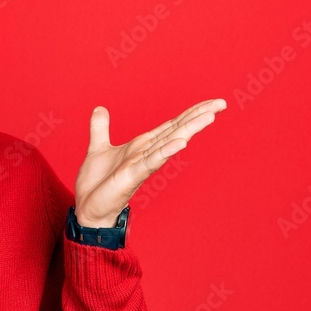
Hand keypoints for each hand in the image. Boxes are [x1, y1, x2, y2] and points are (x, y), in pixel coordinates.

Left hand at [73, 98, 226, 226]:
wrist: (88, 208)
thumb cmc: (98, 183)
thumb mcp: (98, 147)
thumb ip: (100, 127)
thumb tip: (99, 108)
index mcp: (142, 145)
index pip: (171, 125)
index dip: (190, 112)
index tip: (212, 102)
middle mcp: (147, 153)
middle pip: (177, 130)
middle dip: (198, 116)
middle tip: (221, 103)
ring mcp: (142, 164)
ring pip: (170, 142)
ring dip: (189, 129)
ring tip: (209, 116)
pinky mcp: (134, 175)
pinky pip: (152, 161)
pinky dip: (166, 151)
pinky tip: (181, 142)